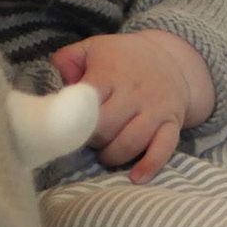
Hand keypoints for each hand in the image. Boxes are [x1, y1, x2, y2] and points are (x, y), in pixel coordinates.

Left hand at [49, 30, 214, 182]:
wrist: (173, 58)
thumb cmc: (124, 57)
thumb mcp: (93, 48)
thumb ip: (66, 61)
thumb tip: (54, 89)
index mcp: (111, 73)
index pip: (87, 104)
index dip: (74, 120)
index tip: (69, 125)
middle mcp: (135, 92)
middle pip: (106, 129)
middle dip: (92, 140)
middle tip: (88, 139)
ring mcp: (156, 109)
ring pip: (130, 143)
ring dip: (112, 155)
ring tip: (105, 152)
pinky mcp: (172, 123)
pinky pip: (163, 149)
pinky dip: (149, 166)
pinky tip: (136, 178)